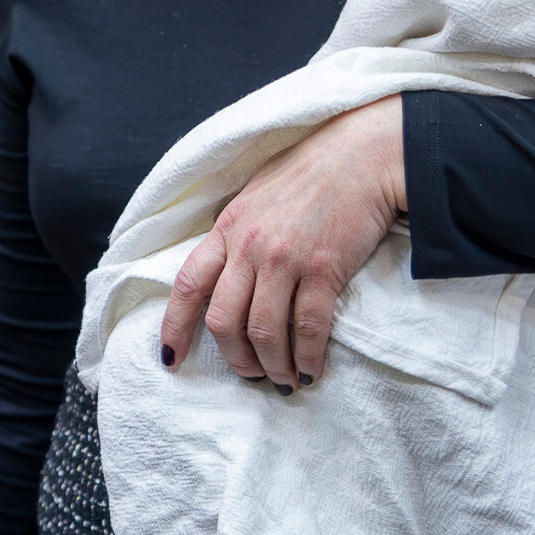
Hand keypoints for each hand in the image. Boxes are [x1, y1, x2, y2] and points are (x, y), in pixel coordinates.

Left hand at [159, 94, 406, 387]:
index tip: (171, 358)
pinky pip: (307, 327)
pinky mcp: (323, 268)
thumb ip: (237, 233)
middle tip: (249, 375)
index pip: (188, 285)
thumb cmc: (311, 173)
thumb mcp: (256, 197)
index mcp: (227, 228)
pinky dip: (305, 357)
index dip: (174, 327)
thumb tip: (226, 273)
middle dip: (233, 358)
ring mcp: (283, 258)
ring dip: (270, 365)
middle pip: (222, 320)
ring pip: (262, 331)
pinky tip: (309, 370)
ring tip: (281, 380)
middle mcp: (248, 246)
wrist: (363, 154)